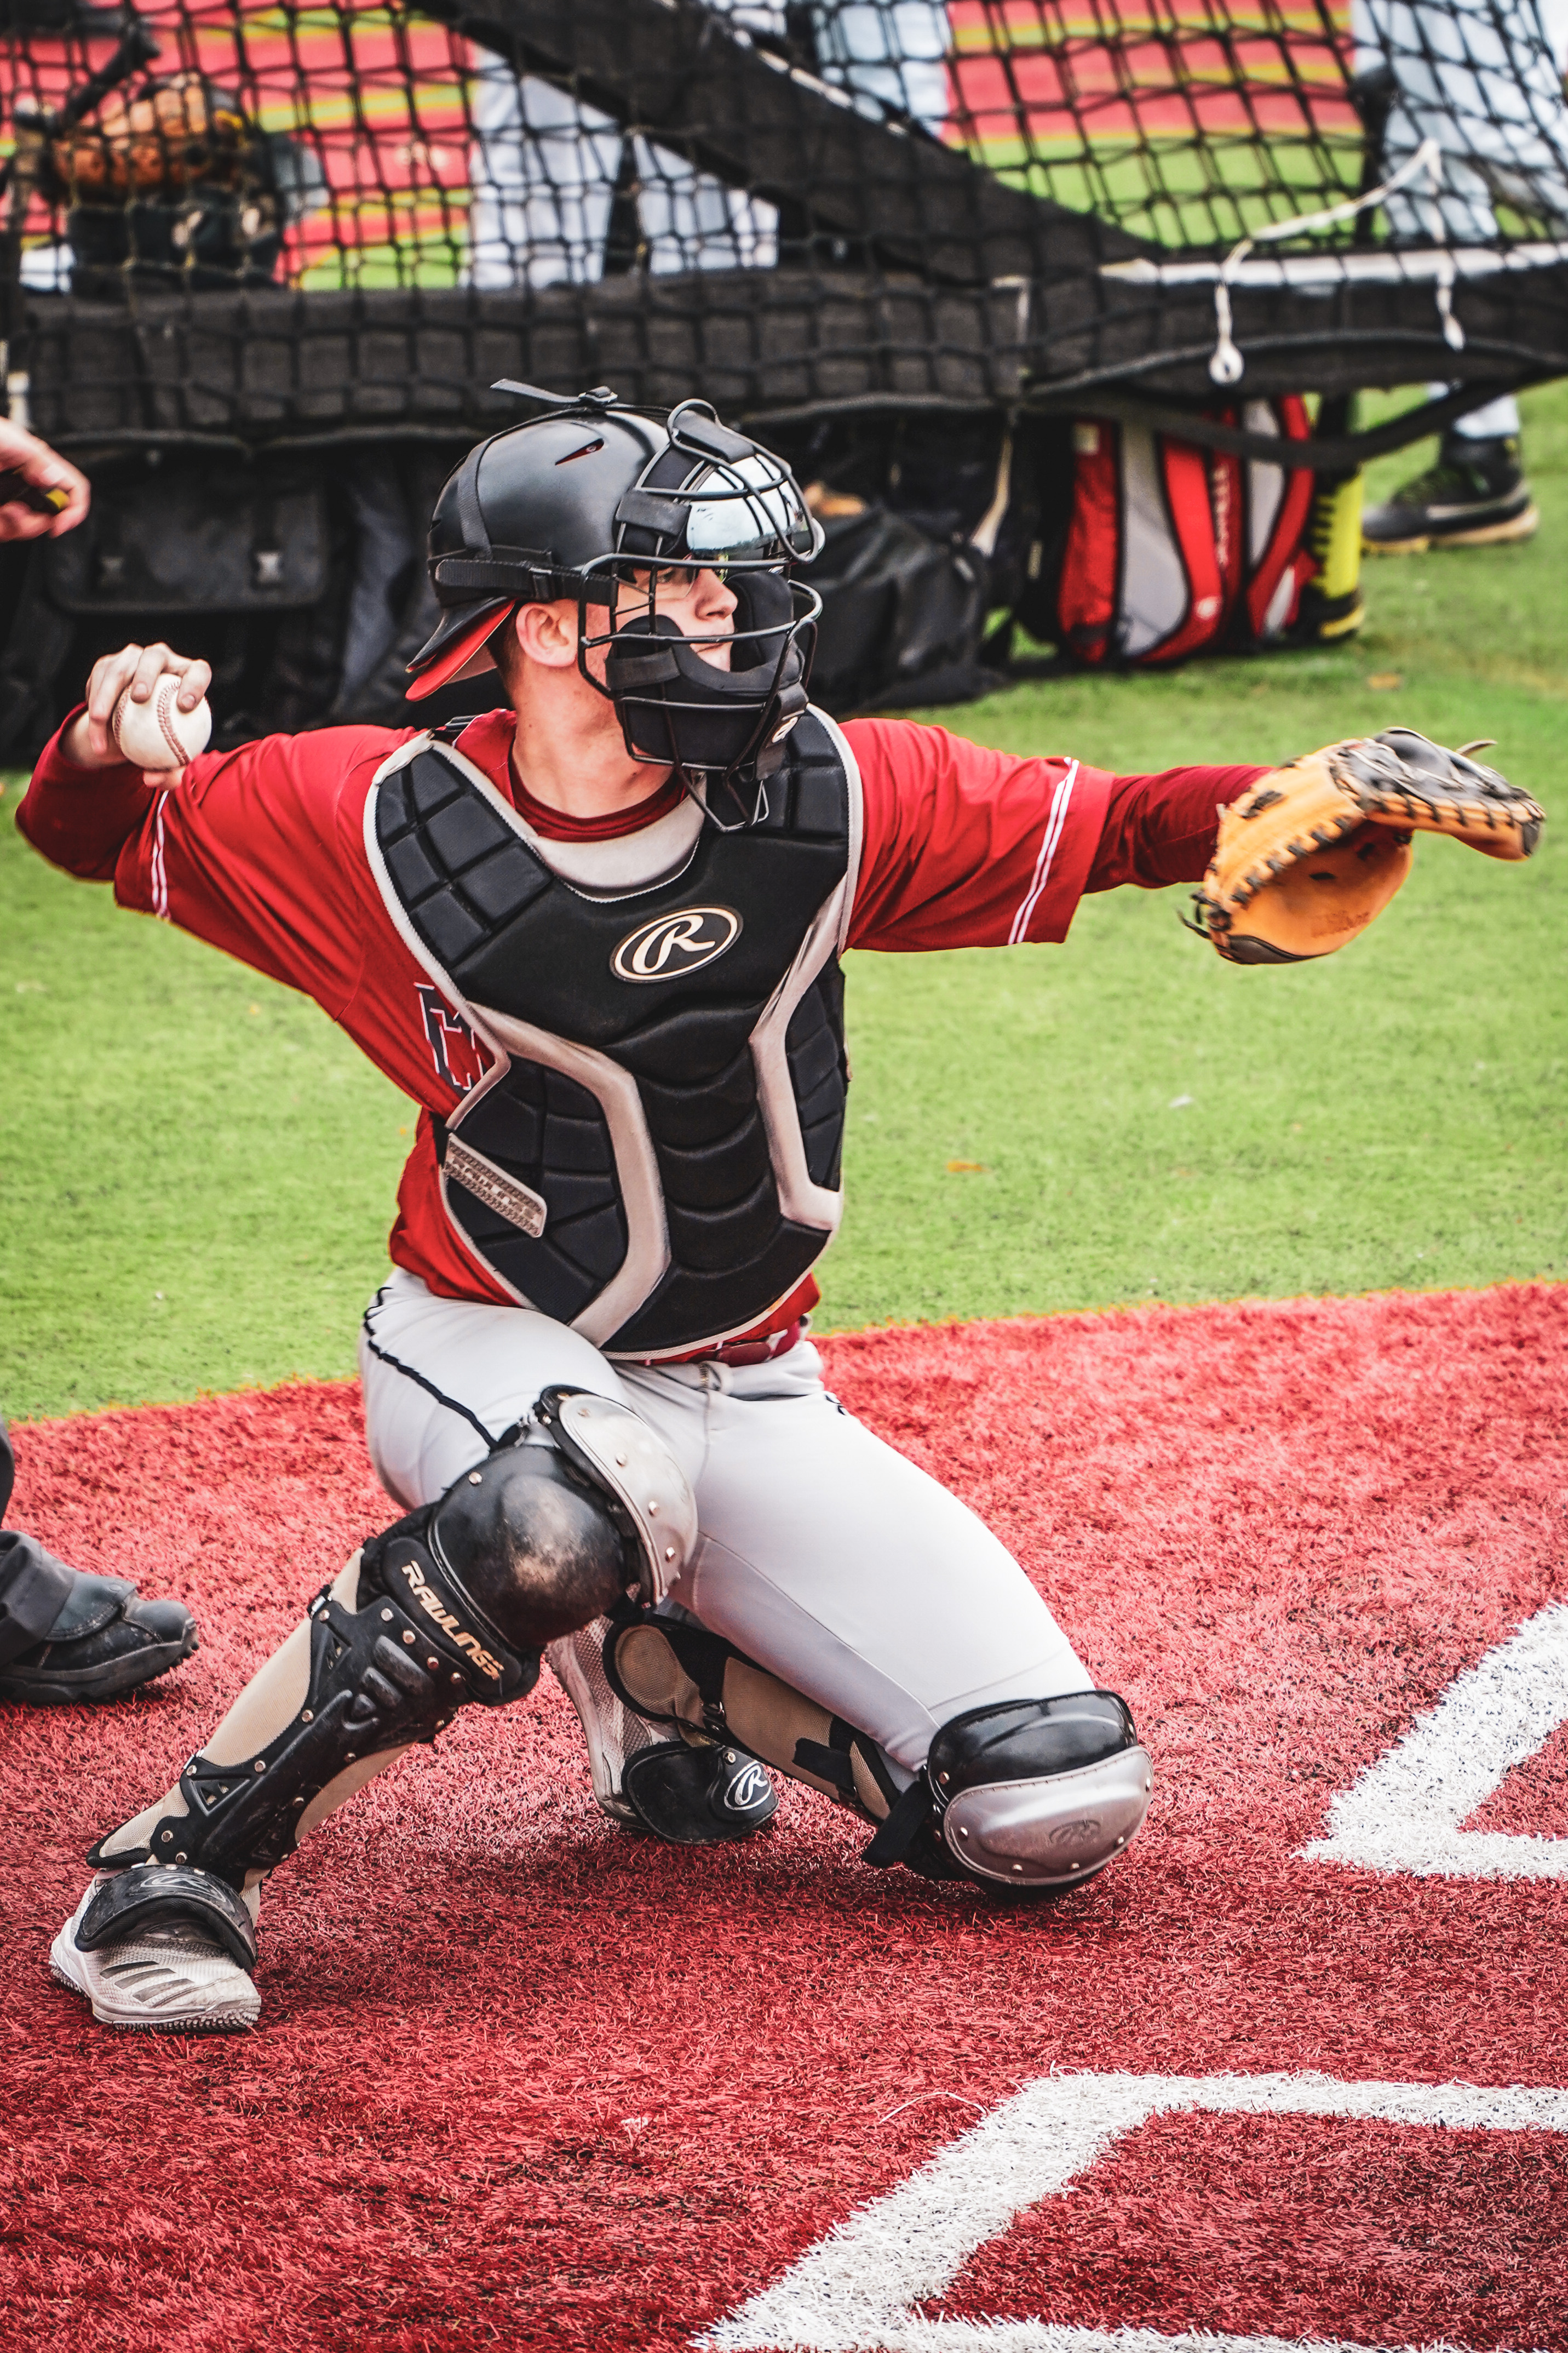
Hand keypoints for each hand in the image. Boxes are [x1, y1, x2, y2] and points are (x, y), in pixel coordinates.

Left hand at [0, 420, 88, 542]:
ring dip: (19, 526)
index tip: (61, 522)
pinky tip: (0, 514)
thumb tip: (57, 480)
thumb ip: (37, 459)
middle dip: (38, 522)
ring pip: (28, 528)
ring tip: (7, 512)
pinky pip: (6, 530)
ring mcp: (8, 498)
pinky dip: (5, 528)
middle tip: (20, 514)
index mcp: (34, 463)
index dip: (73, 509)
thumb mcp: (9, 439)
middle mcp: (23, 482)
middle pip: (51, 516)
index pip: (70, 488)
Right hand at [64, 642, 212, 775]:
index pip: (198, 672)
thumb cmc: (160, 745)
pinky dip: (93, 705)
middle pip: (155, 656)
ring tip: (99, 719)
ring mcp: (133, 658)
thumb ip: (167, 772)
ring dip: (106, 695)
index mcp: (188, 677)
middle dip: (146, 673)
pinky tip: (93, 729)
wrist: (130, 733)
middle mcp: (162, 660)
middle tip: (139, 698)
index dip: (195, 683)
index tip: (184, 706)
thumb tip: (153, 780)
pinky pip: (98, 681)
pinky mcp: (108, 664)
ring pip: (119, 669)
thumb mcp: (167, 761)